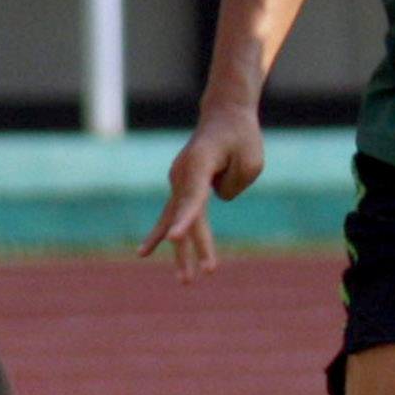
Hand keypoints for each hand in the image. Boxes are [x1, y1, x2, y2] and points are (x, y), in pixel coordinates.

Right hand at [142, 104, 264, 279]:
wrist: (224, 114)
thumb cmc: (241, 135)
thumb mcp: (251, 160)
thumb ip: (233, 186)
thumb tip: (216, 201)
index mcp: (200, 163)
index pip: (193, 197)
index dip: (185, 219)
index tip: (175, 237)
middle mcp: (183, 173)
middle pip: (187, 216)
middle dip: (195, 247)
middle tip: (205, 274)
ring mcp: (178, 180)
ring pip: (177, 220)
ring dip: (183, 251)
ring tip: (185, 280)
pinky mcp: (181, 186)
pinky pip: (173, 215)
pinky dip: (163, 234)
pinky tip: (143, 253)